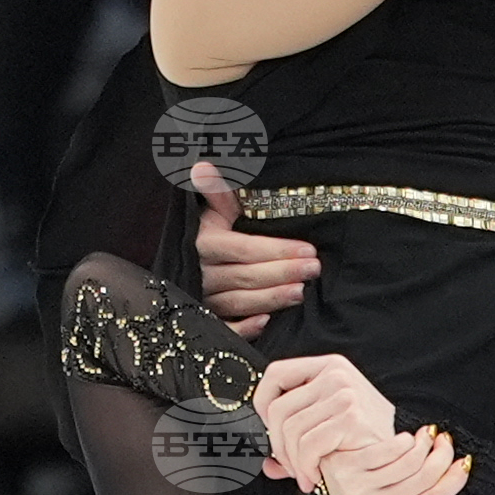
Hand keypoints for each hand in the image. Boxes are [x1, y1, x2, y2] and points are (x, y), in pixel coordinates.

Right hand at [192, 159, 316, 337]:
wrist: (180, 258)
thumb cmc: (206, 228)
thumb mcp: (212, 209)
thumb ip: (216, 191)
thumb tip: (203, 166)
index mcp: (203, 243)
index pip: (245, 249)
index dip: (277, 251)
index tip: (308, 249)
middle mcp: (200, 273)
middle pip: (246, 277)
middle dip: (282, 273)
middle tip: (314, 270)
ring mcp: (201, 299)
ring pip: (239, 302)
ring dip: (272, 299)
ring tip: (301, 293)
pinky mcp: (203, 319)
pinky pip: (223, 328)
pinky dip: (244, 328)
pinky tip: (266, 322)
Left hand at [253, 353, 397, 486]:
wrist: (402, 452)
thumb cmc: (365, 438)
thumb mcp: (327, 425)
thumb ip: (295, 438)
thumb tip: (266, 466)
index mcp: (328, 366)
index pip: (276, 373)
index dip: (261, 402)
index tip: (268, 429)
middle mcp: (335, 375)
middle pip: (278, 409)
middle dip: (277, 446)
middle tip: (288, 466)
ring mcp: (344, 394)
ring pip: (290, 431)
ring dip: (292, 461)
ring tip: (304, 474)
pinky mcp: (350, 417)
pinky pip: (309, 445)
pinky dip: (306, 467)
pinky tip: (315, 476)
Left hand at [319, 426, 472, 494]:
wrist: (317, 467)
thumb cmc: (355, 484)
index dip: (453, 480)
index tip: (464, 461)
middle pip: (424, 480)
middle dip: (442, 457)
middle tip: (446, 442)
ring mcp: (356, 489)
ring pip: (410, 464)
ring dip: (425, 445)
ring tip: (428, 435)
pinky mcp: (347, 466)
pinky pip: (389, 452)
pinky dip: (406, 441)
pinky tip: (408, 436)